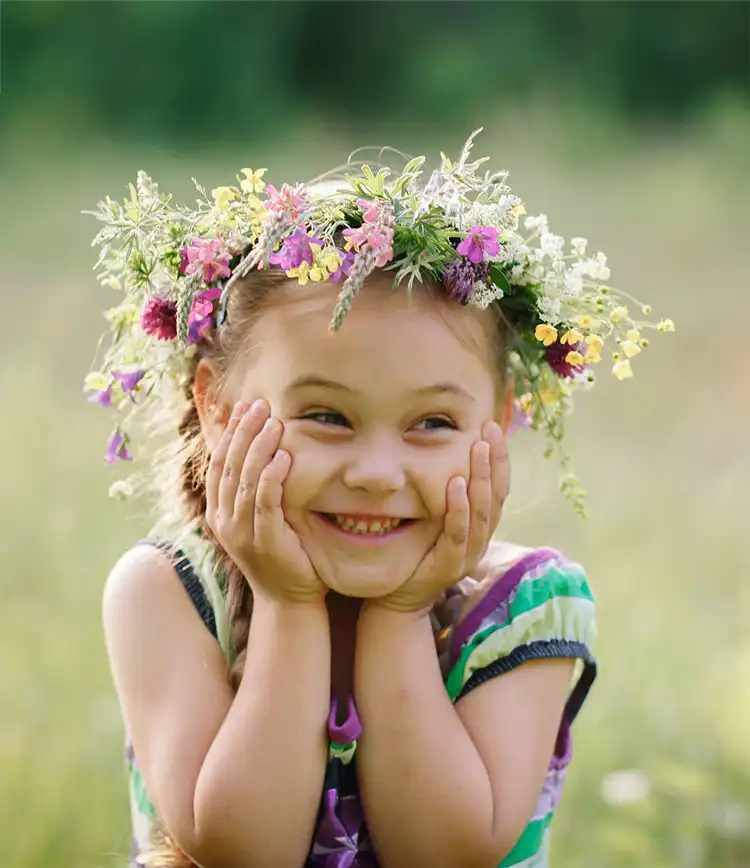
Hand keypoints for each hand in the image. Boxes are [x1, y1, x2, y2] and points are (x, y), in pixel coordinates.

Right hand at [205, 399, 326, 603]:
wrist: (288, 599)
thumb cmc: (279, 553)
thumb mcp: (259, 517)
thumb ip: (253, 487)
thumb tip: (259, 448)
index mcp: (218, 512)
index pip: (218, 464)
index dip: (229, 433)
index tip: (242, 406)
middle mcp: (224, 521)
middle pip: (228, 466)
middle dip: (243, 431)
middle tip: (259, 405)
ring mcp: (242, 533)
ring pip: (245, 481)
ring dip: (259, 448)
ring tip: (274, 422)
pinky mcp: (265, 542)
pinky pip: (265, 503)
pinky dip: (272, 478)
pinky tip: (284, 457)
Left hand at [374, 420, 508, 614]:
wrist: (398, 598)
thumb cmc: (415, 552)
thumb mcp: (433, 517)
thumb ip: (443, 493)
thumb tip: (439, 452)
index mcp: (479, 526)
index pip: (497, 487)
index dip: (499, 458)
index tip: (492, 427)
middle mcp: (480, 539)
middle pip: (496, 497)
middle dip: (495, 461)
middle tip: (490, 431)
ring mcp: (467, 554)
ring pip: (481, 513)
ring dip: (481, 480)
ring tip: (478, 451)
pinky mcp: (449, 566)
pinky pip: (457, 534)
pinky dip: (458, 509)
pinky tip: (456, 486)